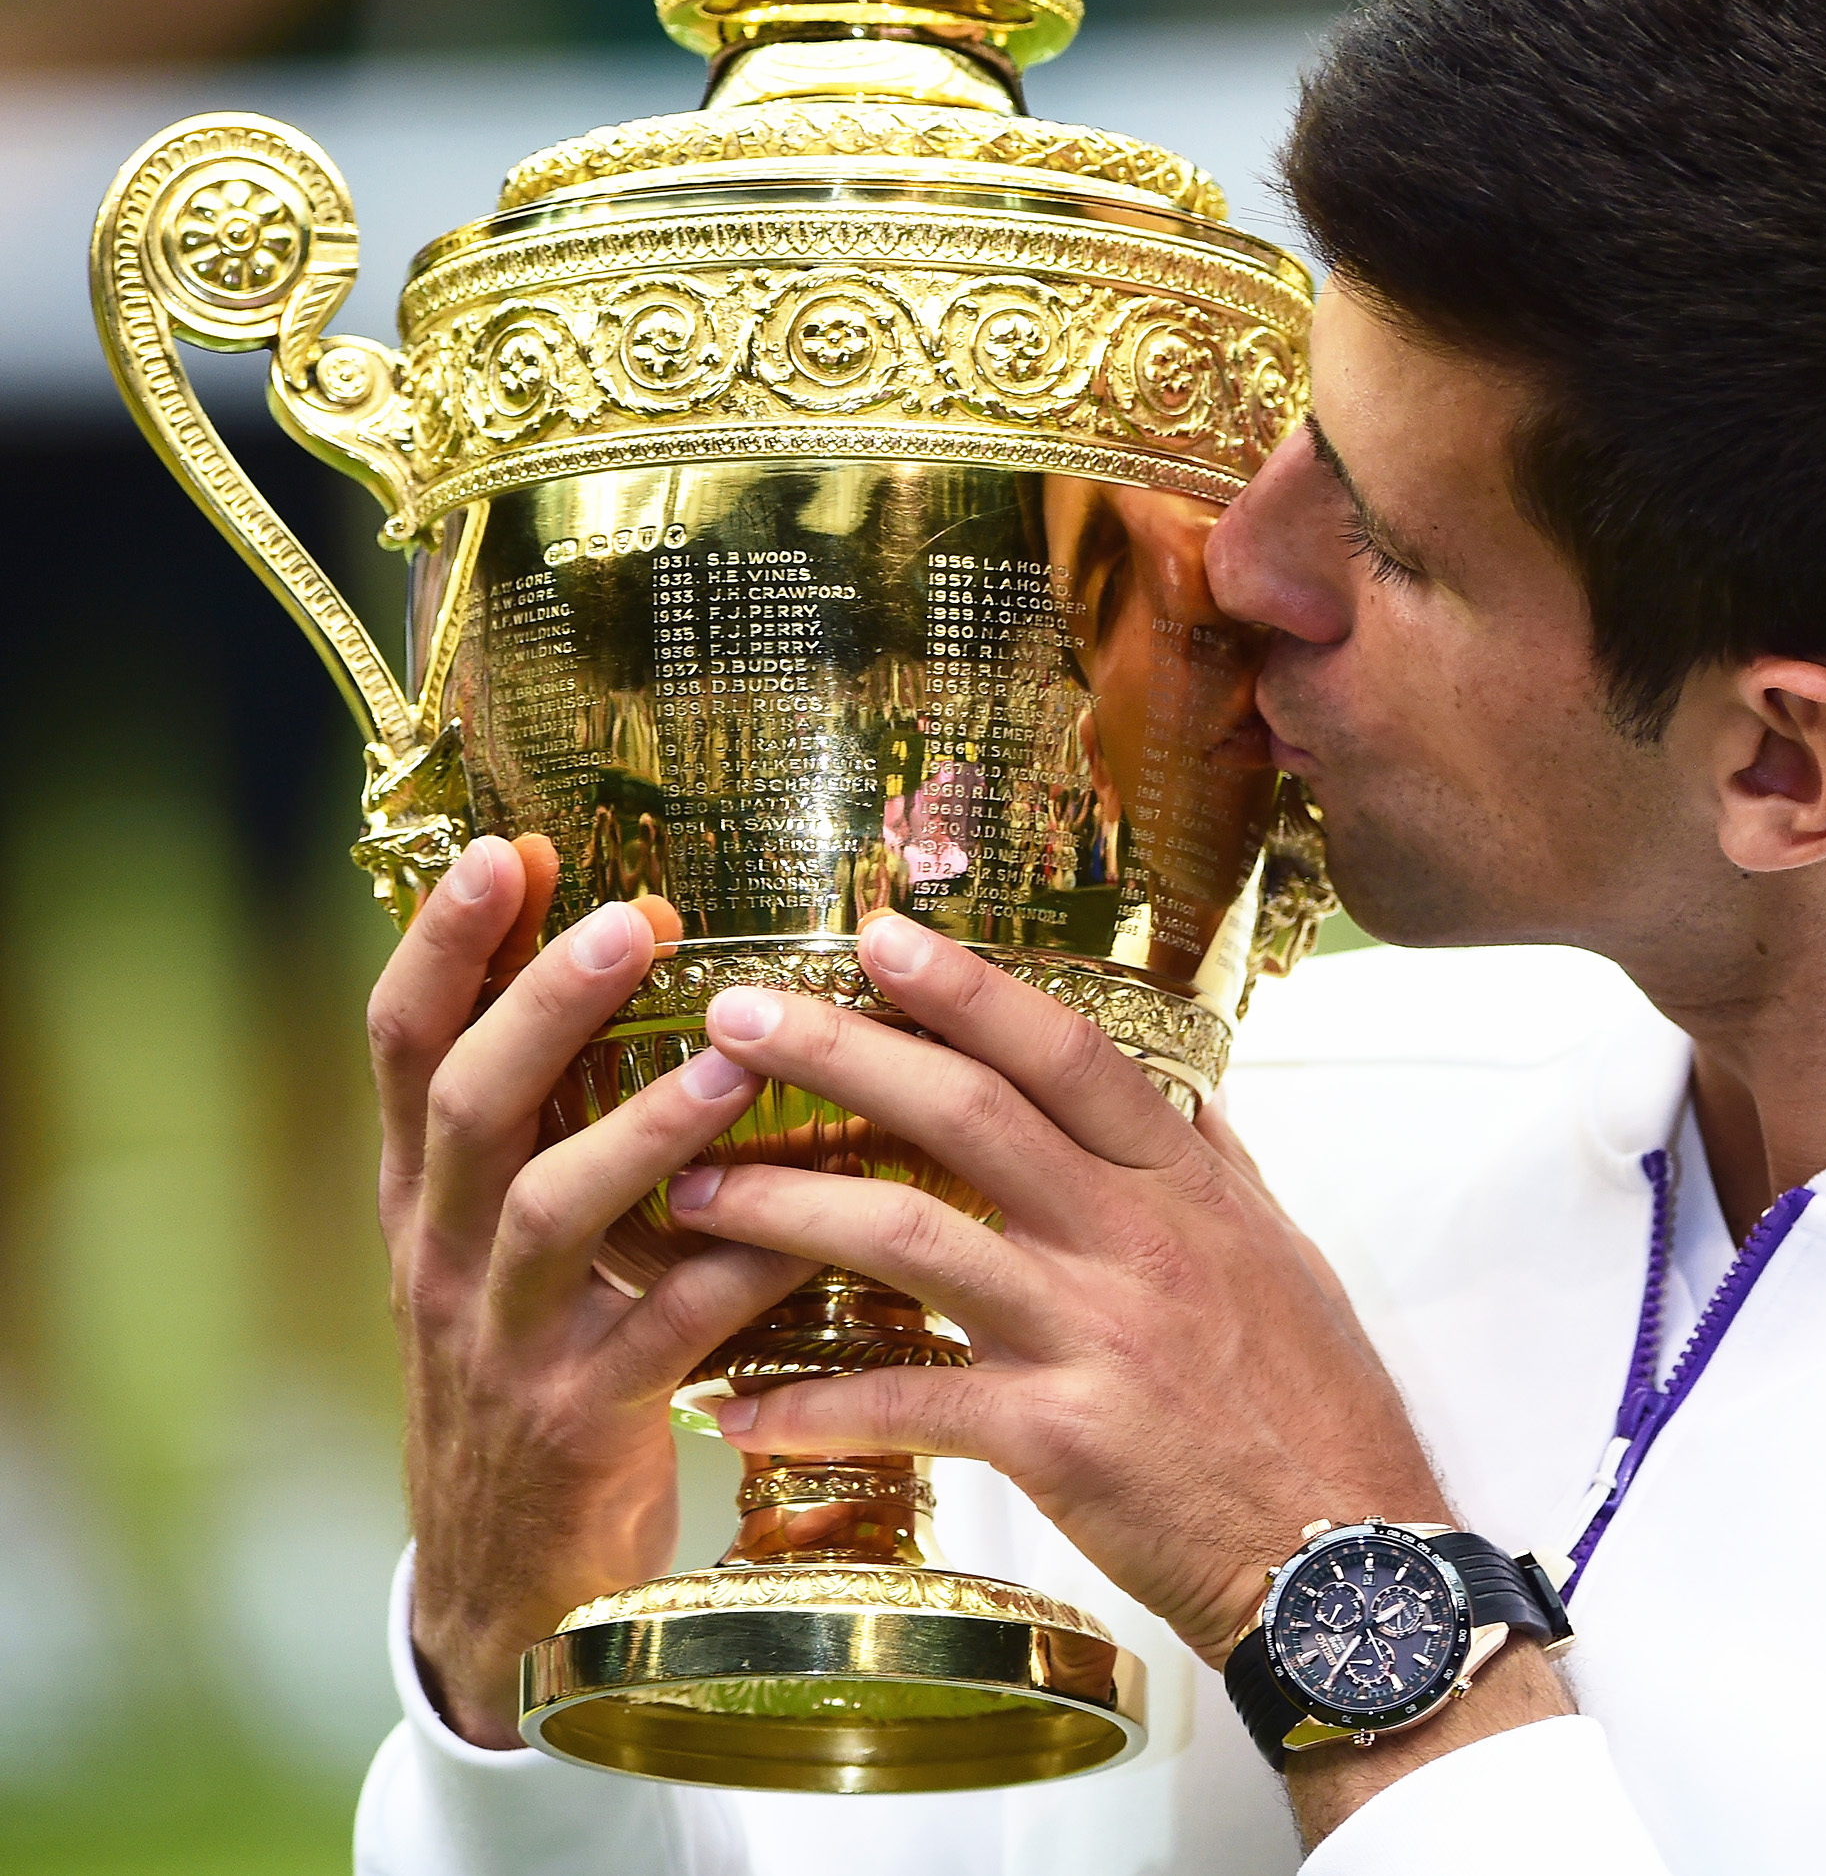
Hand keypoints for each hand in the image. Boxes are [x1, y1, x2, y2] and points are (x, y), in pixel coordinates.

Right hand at [369, 834, 812, 1746]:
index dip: (444, 945)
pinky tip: (814, 1220)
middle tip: (631, 917)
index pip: (403, 1045)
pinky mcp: (581, 1421)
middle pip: (468, 1106)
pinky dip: (743, 1265)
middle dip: (544, 1005)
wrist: (504, 1585)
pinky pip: (668, 1329)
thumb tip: (622, 954)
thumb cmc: (536, 1364)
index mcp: (423, 1194)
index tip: (503, 848)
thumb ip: (544, 1126)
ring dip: (644, 1129)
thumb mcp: (502, 1244)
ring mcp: (504, 1340)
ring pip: (552, 1214)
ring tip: (732, 1059)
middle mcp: (443, 1253)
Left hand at [669, 914, 1576, 1836]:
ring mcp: (1091, 1333)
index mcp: (1184, 1185)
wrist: (1347, 1557)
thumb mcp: (1284, 1257)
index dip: (967, 987)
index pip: (1065, 1051)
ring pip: (909, 1235)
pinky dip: (811, 1404)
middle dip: (838, 1052)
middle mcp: (1133, 1238)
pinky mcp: (1055, 1439)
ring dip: (782, 1210)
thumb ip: (1216, 1168)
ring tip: (687, 1196)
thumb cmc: (1317, 1408)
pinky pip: (907, 1403)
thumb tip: (1183, 1095)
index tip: (878, 936)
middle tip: (734, 1019)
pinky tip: (737, 1407)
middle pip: (966, 1112)